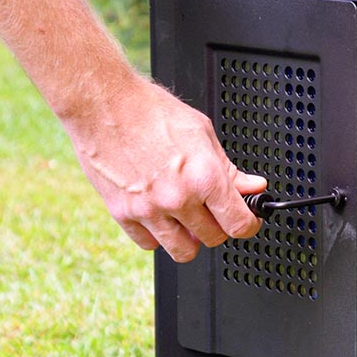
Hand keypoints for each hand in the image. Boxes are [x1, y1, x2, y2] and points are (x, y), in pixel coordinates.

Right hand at [65, 76, 266, 262]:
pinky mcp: (123, 214)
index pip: (238, 224)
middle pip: (213, 239)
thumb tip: (253, 187)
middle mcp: (178, 198)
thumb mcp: (202, 132)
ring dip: (190, 238)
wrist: (103, 105)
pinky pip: (149, 244)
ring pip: (183, 251)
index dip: (249, 224)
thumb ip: (229, 168)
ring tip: (188, 218)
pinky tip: (160, 215)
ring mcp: (149, 210)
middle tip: (215, 211)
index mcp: (204, 177)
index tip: (248, 221)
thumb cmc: (150, 111)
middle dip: (219, 227)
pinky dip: (157, 235)